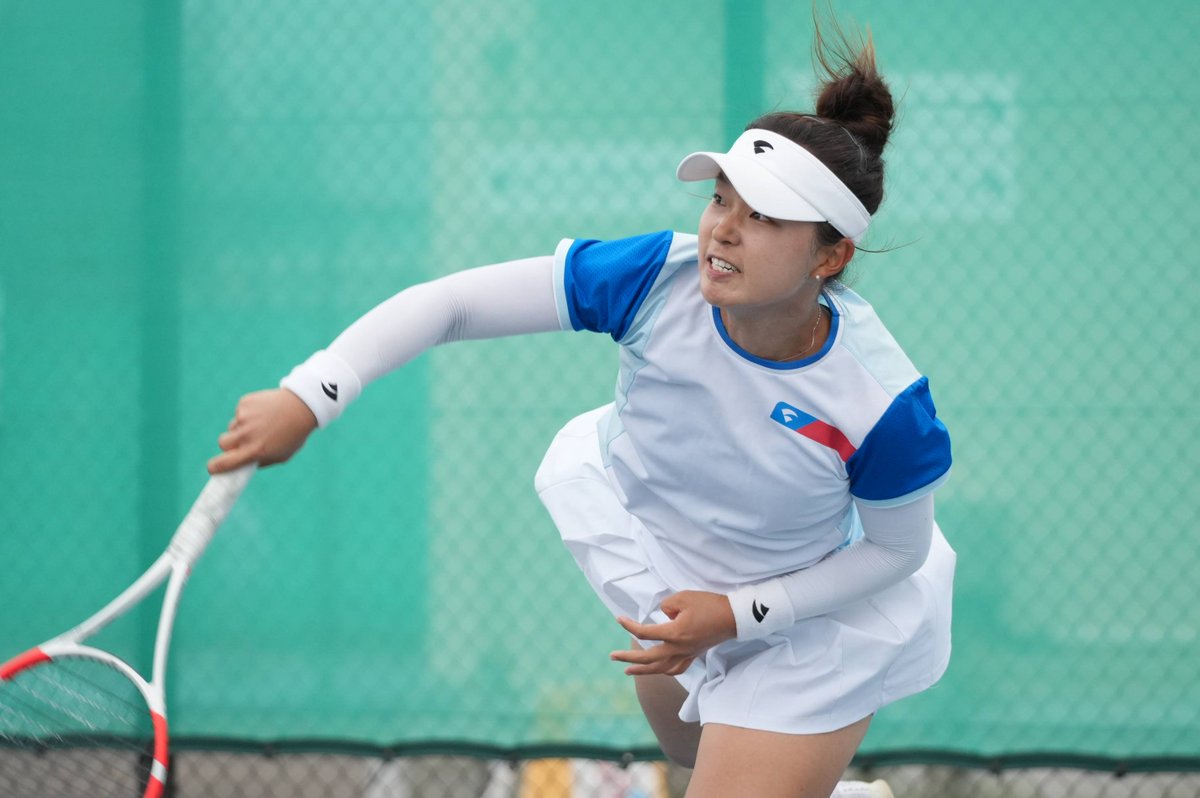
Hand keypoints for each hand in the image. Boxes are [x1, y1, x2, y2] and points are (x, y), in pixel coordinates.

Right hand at [207, 389, 317, 473]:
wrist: (303, 406)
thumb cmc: (293, 434)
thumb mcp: (282, 455)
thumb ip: (260, 462)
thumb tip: (242, 465)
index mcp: (255, 451)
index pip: (224, 463)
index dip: (215, 467)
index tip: (213, 468)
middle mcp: (246, 435)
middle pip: (223, 443)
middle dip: (229, 444)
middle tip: (242, 442)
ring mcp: (244, 417)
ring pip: (232, 426)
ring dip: (241, 428)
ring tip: (262, 424)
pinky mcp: (244, 403)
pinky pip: (239, 412)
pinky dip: (248, 413)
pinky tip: (264, 412)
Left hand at [610, 590, 736, 675]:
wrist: (734, 617)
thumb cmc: (709, 605)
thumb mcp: (684, 597)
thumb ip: (666, 606)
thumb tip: (662, 615)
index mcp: (673, 634)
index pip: (644, 632)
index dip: (629, 625)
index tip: (618, 619)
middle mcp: (678, 648)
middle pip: (648, 658)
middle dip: (628, 657)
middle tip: (612, 656)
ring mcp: (687, 654)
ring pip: (660, 668)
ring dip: (642, 670)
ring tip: (628, 671)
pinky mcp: (694, 654)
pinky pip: (675, 669)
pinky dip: (663, 670)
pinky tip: (658, 669)